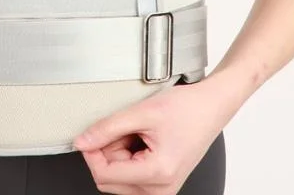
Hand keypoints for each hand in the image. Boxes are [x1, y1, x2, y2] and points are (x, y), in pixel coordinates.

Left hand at [72, 75, 239, 193]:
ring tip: (138, 132)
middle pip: (109, 180)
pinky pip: (130, 176)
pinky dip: (128, 156)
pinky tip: (142, 140)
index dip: (91, 152)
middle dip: (109, 151)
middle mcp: (161, 189)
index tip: (92, 133)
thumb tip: (82, 142)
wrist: (211, 107)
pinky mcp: (161, 184)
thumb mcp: (141, 112)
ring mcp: (161, 189)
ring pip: (118, 178)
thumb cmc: (187, 108)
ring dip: (119, 153)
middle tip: (125, 128)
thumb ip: (107, 128)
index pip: (104, 175)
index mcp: (157, 174)